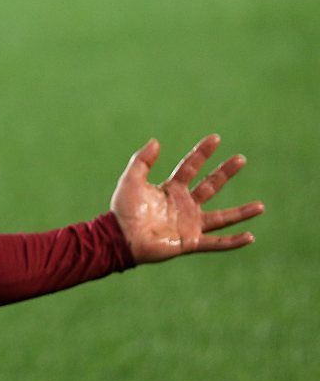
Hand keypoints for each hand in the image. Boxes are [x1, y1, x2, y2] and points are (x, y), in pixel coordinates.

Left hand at [111, 134, 263, 263]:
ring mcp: (189, 224)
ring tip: (261, 206)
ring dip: (241, 212)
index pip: (190, 167)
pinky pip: (216, 242)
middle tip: (241, 158)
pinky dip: (233, 241)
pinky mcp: (190, 242)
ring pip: (221, 217)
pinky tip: (250, 237)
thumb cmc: (123, 210)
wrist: (120, 237)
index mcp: (170, 189)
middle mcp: (184, 205)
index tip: (216, 138)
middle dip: (225, 172)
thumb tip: (156, 141)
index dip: (202, 152)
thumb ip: (142, 161)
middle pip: (210, 186)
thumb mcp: (131, 180)